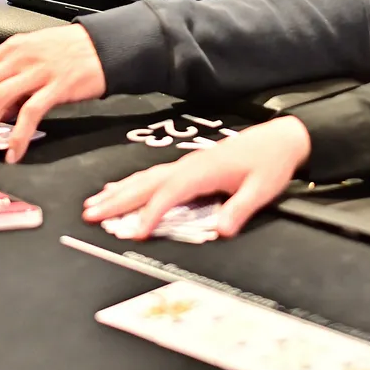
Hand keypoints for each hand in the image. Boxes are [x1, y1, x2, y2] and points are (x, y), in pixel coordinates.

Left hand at [0, 25, 105, 161]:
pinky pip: (31, 112)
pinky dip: (18, 135)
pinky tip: (12, 153)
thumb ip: (10, 81)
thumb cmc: (70, 53)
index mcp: (8, 50)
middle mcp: (18, 57)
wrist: (108, 45)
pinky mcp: (58, 85)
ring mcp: (38, 70)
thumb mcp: (33, 59)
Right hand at [82, 117, 312, 238]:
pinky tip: (119, 189)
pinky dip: (132, 184)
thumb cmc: (270, 162)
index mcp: (201, 171)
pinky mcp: (187, 166)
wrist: (279, 138)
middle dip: (117, 200)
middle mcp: (187, 166)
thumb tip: (221, 230)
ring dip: (118, 192)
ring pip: (144, 179)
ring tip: (94, 204)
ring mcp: (185, 165)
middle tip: (90, 214)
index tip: (133, 232)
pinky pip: (152, 176)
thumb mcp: (261, 189)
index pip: (168, 194)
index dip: (149, 214)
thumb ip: (239, 209)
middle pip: (145, 184)